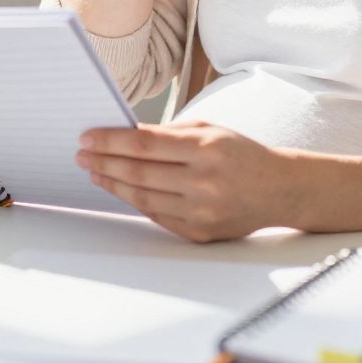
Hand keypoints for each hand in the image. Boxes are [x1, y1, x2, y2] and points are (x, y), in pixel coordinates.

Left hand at [77, 121, 290, 241]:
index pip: (145, 144)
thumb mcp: (209, 130)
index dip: (111, 141)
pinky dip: (134, 201)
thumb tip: (123, 136)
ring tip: (94, 171)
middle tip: (81, 154)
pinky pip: (156, 216)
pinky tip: (120, 188)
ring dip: (112, 183)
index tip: (88, 136)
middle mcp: (204, 182)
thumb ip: (169, 134)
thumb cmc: (241, 153)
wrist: (279, 189)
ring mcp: (202, 211)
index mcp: (207, 149)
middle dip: (103, 162)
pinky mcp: (199, 232)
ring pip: (142, 198)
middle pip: (139, 172)